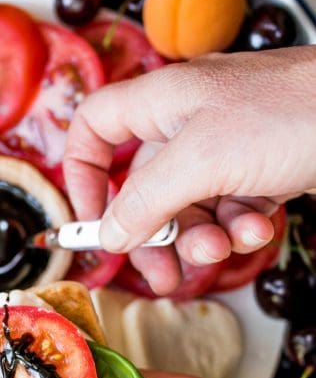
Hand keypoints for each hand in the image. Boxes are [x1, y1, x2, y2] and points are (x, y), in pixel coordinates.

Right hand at [63, 46, 315, 293]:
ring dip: (204, 238)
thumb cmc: (294, 112)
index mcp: (163, 102)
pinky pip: (231, 211)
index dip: (83, 174)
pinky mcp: (261, 171)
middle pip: (144, 188)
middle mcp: (190, 123)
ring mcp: (228, 148)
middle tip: (163, 275)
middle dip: (155, 235)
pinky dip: (240, 228)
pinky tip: (260, 227)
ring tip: (226, 246)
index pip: (95, 127)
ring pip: (190, 208)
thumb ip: (146, 200)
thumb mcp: (202, 160)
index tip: (92, 219)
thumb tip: (109, 234)